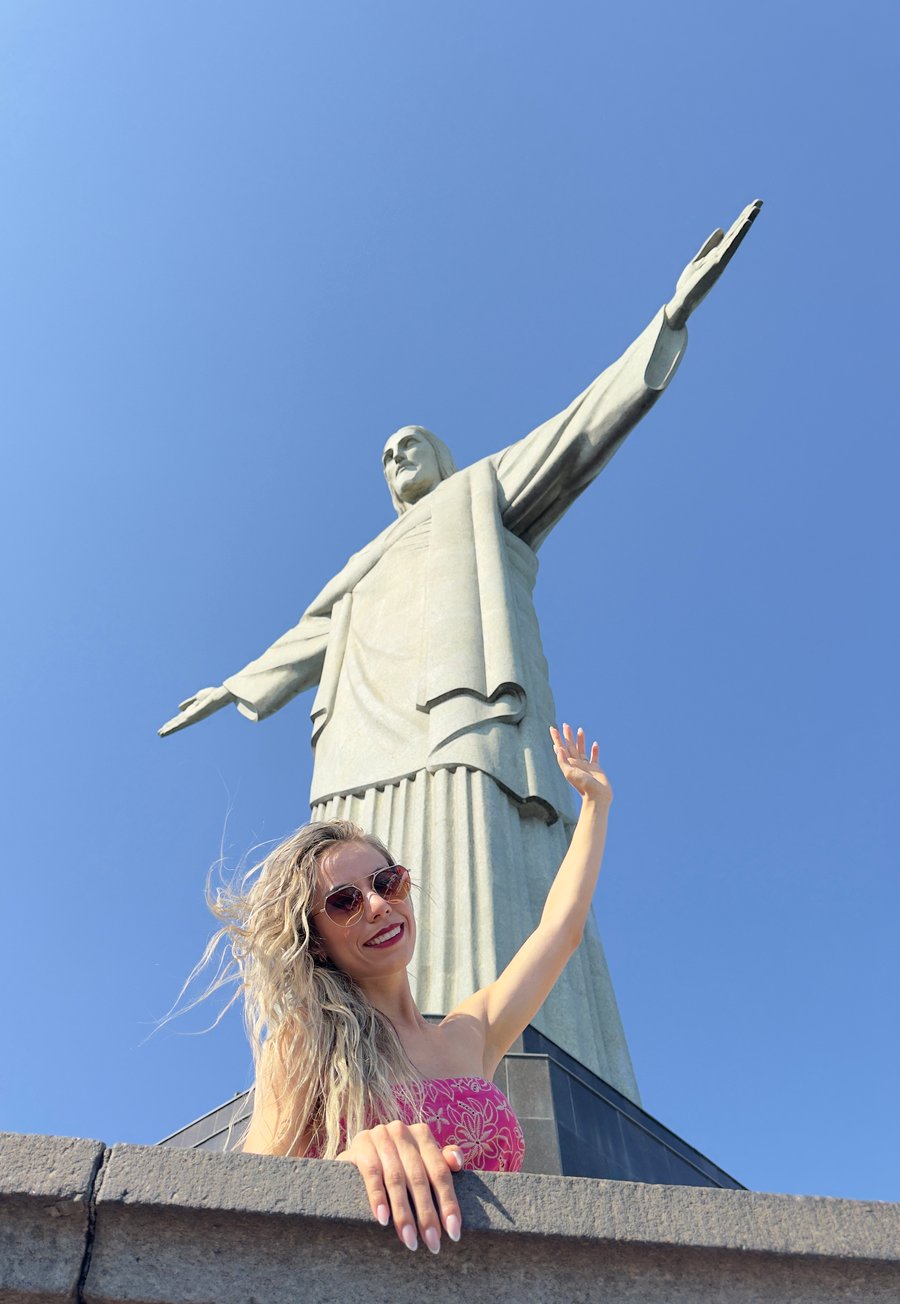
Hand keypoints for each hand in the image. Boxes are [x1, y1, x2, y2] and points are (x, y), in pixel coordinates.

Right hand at [158, 685, 233, 736]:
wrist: (219, 695)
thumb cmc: (212, 695)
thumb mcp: (197, 697)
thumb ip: (189, 702)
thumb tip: (179, 708)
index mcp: (192, 711)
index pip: (179, 719)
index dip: (171, 722)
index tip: (163, 727)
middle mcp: (192, 716)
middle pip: (178, 723)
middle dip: (168, 728)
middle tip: (159, 734)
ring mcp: (192, 717)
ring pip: (178, 725)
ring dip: (169, 729)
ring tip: (160, 734)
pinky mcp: (193, 716)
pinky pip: (182, 722)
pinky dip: (174, 726)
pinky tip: (168, 729)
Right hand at [337, 1120, 463, 1253]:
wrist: (358, 1152)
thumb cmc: (397, 1161)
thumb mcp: (419, 1159)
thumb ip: (441, 1161)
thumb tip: (457, 1162)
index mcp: (422, 1134)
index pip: (439, 1172)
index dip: (448, 1202)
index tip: (454, 1232)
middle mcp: (402, 1132)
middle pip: (419, 1178)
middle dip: (427, 1215)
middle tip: (432, 1243)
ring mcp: (380, 1136)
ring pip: (396, 1180)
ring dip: (403, 1213)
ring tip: (410, 1240)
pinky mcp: (361, 1146)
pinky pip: (372, 1175)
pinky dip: (378, 1198)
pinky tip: (384, 1220)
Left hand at [550, 723, 611, 806]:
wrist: (597, 797)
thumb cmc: (583, 786)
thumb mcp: (570, 773)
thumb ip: (563, 761)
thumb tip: (558, 748)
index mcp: (569, 764)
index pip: (561, 748)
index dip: (556, 739)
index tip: (553, 729)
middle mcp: (576, 764)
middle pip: (571, 746)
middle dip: (567, 736)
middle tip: (566, 724)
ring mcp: (586, 766)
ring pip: (582, 749)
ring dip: (581, 740)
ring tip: (580, 729)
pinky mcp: (596, 769)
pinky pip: (595, 757)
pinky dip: (595, 751)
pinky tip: (595, 744)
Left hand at [665, 199, 762, 330]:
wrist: (683, 300)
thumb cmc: (690, 283)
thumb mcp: (698, 260)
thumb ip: (709, 246)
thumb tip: (721, 230)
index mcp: (718, 253)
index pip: (732, 233)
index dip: (741, 219)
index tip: (751, 205)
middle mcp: (722, 255)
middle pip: (737, 232)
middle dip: (747, 216)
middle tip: (759, 201)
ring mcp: (721, 259)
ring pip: (736, 238)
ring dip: (746, 222)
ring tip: (756, 208)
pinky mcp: (718, 264)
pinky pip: (730, 247)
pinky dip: (738, 235)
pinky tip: (746, 224)